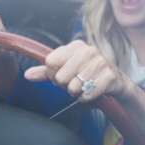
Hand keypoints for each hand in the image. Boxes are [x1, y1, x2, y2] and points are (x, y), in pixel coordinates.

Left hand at [25, 40, 144, 133]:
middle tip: (75, 82)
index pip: (50, 62)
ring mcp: (100, 63)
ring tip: (85, 87)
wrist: (117, 82)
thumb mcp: (67, 69)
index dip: (53, 75)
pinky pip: (85, 96)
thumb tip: (27, 75)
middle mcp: (88, 50)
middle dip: (65, 86)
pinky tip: (93, 92)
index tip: (62, 76)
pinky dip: (86, 99)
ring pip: (72, 88)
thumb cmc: (87, 74)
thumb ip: (46, 71)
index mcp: (76, 45)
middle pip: (60, 77)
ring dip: (76, 93)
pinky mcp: (108, 77)